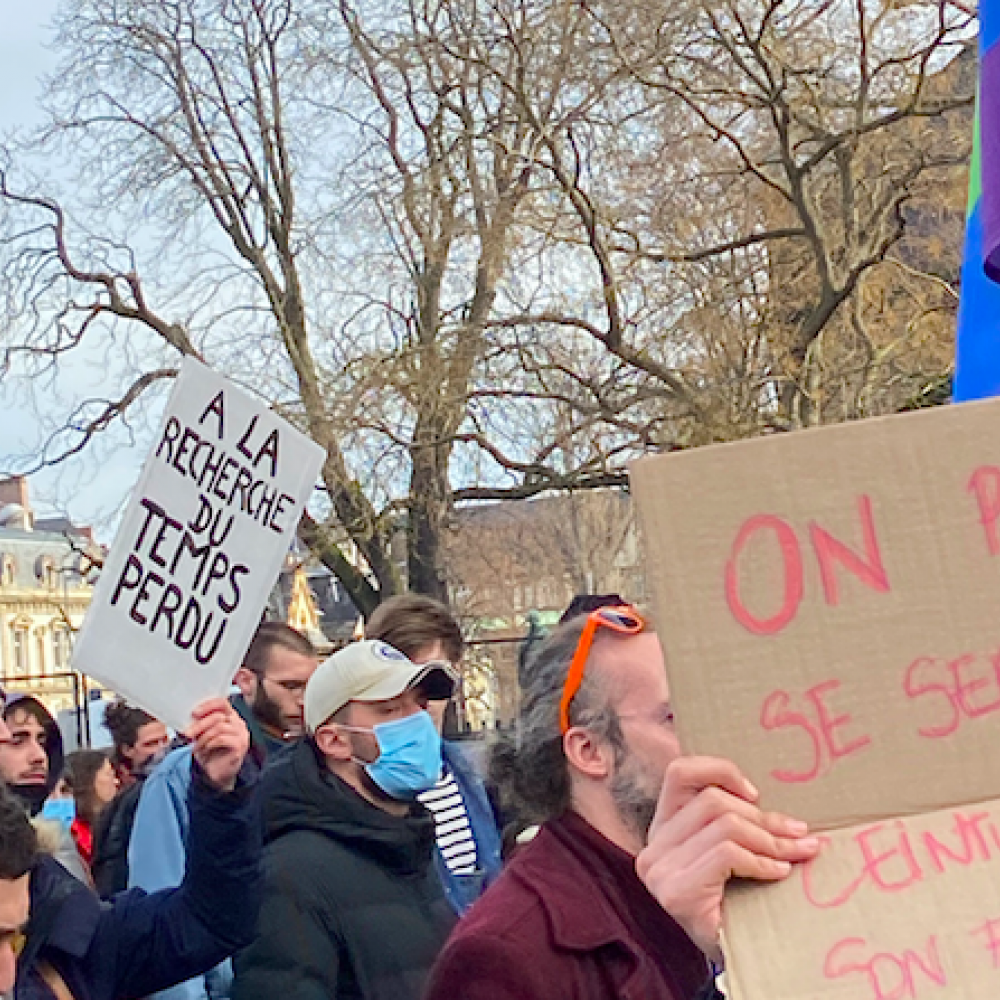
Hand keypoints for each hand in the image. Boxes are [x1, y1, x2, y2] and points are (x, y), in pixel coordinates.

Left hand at [188, 698, 249, 792]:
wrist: (216, 774)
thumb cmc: (210, 752)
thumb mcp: (203, 734)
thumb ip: (202, 722)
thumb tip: (191, 715)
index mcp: (231, 717)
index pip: (222, 703)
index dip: (208, 706)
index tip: (194, 713)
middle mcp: (239, 723)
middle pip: (218, 716)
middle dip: (200, 725)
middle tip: (188, 734)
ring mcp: (241, 734)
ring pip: (219, 727)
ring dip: (204, 737)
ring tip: (197, 746)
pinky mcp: (240, 746)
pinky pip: (222, 739)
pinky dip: (209, 744)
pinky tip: (205, 750)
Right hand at [635, 756, 820, 961]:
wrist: (730, 959)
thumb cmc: (734, 904)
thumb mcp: (727, 853)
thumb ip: (730, 822)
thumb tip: (770, 797)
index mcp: (662, 828)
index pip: (680, 773)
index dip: (720, 771)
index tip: (756, 793)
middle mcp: (653, 846)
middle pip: (712, 801)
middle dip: (764, 817)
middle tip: (800, 832)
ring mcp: (660, 870)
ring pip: (724, 826)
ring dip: (770, 839)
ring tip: (799, 852)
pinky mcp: (676, 892)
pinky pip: (728, 855)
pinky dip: (761, 860)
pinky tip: (780, 872)